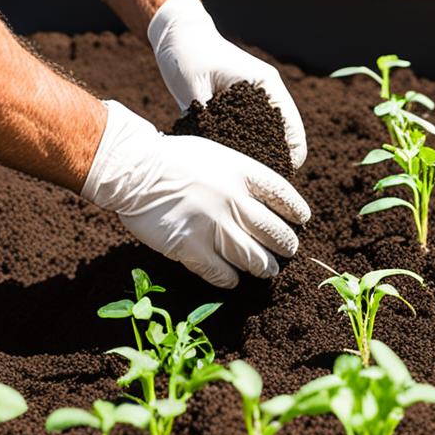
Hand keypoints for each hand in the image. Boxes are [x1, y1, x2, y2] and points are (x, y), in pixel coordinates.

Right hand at [82, 101, 310, 287]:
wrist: (133, 169)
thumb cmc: (171, 158)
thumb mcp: (215, 155)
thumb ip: (238, 175)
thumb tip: (256, 198)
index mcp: (241, 172)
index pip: (283, 195)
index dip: (295, 211)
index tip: (301, 221)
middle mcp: (234, 200)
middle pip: (273, 232)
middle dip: (285, 246)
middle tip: (287, 252)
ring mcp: (214, 226)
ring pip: (253, 258)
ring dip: (263, 267)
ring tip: (266, 270)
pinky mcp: (192, 248)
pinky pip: (221, 273)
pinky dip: (230, 279)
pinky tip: (232, 279)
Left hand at [148, 0, 306, 168]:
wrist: (179, 36)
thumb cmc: (188, 55)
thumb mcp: (195, 88)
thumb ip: (207, 120)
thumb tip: (215, 154)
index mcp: (266, 86)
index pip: (293, 129)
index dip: (290, 157)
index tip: (275, 179)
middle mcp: (267, 95)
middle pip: (286, 139)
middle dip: (276, 163)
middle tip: (258, 186)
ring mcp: (255, 104)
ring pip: (269, 140)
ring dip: (261, 158)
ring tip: (246, 180)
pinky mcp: (240, 110)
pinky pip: (251, 135)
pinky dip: (245, 150)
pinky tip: (231, 165)